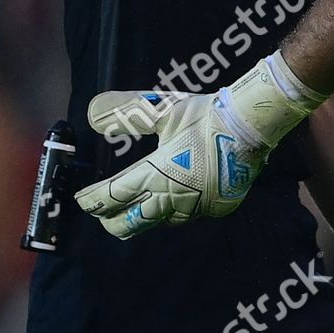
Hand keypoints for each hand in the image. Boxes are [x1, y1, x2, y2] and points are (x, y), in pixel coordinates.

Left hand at [75, 56, 320, 238]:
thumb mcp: (163, 109)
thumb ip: (126, 112)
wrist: (251, 124)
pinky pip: (186, 218)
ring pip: (158, 223)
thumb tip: (90, 113)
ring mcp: (196, 209)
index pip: (114, 196)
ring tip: (136, 207)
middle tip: (103, 213)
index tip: (81, 200)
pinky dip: (172, 212)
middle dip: (112, 221)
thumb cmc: (205, 115)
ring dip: (143, 216)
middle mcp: (173, 199)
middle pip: (131, 224)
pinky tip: (174, 200)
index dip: (93, 200)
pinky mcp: (216, 209)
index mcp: (157, 174)